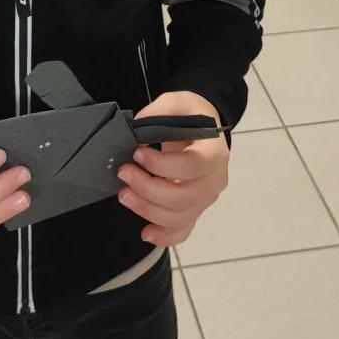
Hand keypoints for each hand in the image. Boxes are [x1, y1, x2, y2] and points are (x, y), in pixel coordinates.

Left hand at [116, 91, 228, 247]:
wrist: (203, 128)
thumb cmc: (189, 114)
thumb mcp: (175, 102)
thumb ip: (157, 113)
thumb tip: (136, 135)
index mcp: (215, 152)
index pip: (192, 166)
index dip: (162, 164)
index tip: (137, 153)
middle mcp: (215, 180)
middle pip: (182, 197)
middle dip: (147, 188)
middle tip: (123, 172)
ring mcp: (206, 198)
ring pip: (178, 216)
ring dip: (147, 209)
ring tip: (124, 194)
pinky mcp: (195, 209)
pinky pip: (183, 231)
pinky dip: (165, 236)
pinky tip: (146, 233)